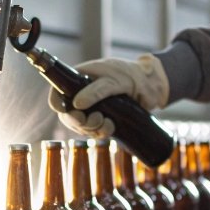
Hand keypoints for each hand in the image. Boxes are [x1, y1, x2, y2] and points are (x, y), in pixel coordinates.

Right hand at [48, 54, 168, 138]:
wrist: (152, 87)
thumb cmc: (133, 76)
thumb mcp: (115, 81)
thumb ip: (96, 91)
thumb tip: (77, 104)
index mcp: (79, 78)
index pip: (58, 92)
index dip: (57, 104)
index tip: (65, 112)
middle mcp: (81, 94)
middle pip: (68, 114)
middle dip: (79, 122)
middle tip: (94, 121)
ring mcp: (91, 108)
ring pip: (80, 126)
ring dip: (91, 130)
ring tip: (107, 124)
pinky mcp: (101, 119)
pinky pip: (93, 131)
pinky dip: (100, 133)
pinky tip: (111, 128)